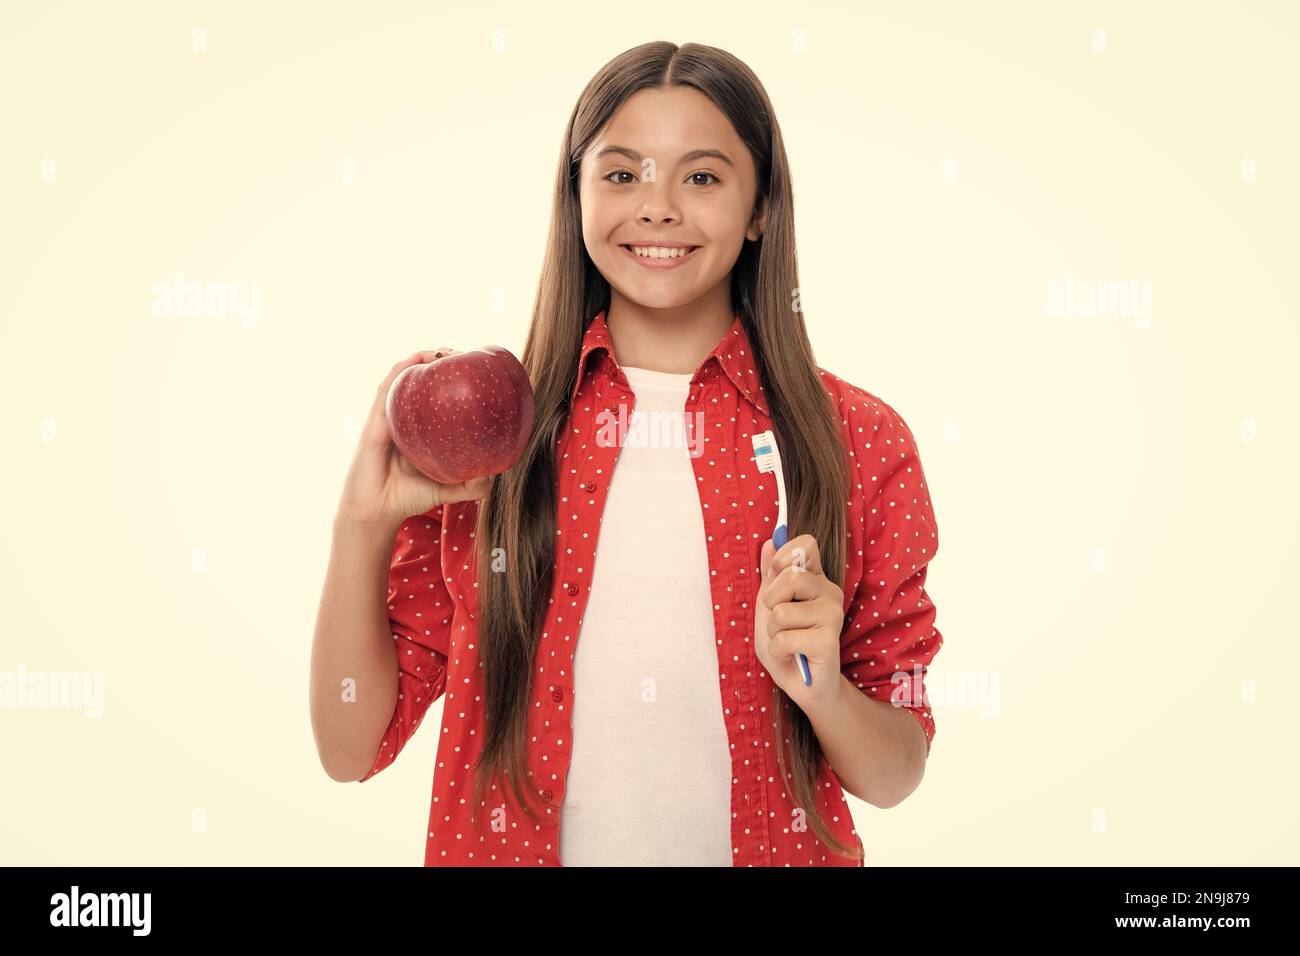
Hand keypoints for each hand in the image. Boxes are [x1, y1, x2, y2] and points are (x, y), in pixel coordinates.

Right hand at [336, 348, 491, 529]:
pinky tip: (416, 360)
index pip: (436, 398)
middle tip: (461, 354)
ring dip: (420, 359)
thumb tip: (497, 474)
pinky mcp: (374, 422)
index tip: (473, 369)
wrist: (376, 513)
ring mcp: (387, 419)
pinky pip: (386, 391)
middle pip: (420, 381)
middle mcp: (403, 420)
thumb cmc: (408, 499)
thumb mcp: (449, 490)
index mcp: (419, 430)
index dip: (452, 380)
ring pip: (402, 379)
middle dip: (439, 361)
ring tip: (441, 351)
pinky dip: (399, 372)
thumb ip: (472, 485)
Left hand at [754, 533, 845, 715]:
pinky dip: (777, 651)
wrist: (804, 687)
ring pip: (782, 612)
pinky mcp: (829, 641)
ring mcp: (833, 615)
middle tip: (777, 621)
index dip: (783, 558)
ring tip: (786, 642)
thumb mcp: (769, 607)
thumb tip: (770, 542)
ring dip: (772, 632)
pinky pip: (785, 639)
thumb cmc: (786, 645)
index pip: (806, 544)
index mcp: (816, 579)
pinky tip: (790, 656)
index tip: (775, 578)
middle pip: (791, 576)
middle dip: (770, 602)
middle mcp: (829, 592)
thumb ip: (770, 576)